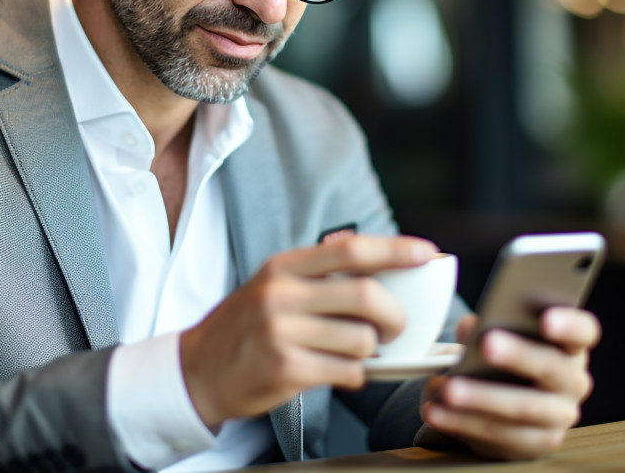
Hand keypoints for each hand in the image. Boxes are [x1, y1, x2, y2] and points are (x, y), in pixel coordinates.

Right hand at [180, 235, 437, 426]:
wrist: (197, 370)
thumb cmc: (246, 327)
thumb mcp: (272, 285)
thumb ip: (317, 272)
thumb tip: (370, 255)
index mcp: (284, 266)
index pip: (351, 249)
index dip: (395, 249)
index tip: (427, 253)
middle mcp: (281, 293)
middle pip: (367, 295)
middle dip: (395, 316)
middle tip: (396, 328)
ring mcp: (281, 331)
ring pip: (362, 339)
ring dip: (372, 352)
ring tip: (353, 353)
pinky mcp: (285, 368)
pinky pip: (348, 371)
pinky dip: (354, 375)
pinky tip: (337, 371)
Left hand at [420, 307, 600, 459]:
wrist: (499, 403)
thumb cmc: (500, 359)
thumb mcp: (496, 336)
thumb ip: (486, 327)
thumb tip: (469, 328)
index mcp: (570, 345)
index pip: (584, 331)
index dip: (570, 325)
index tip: (546, 319)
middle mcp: (573, 382)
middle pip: (553, 368)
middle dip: (518, 356)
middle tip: (486, 344)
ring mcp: (558, 417)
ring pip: (524, 408)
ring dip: (482, 398)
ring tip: (448, 388)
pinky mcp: (534, 444)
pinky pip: (499, 436)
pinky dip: (463, 423)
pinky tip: (436, 411)